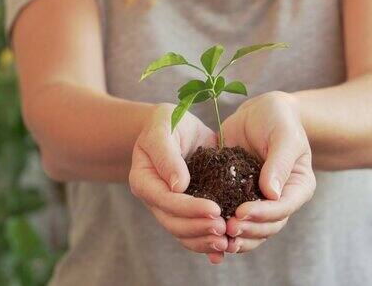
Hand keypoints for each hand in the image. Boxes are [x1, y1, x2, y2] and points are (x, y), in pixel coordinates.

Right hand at [129, 104, 227, 263]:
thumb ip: (167, 155)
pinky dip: (208, 243)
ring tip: (227, 242)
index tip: (214, 209)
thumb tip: (179, 186)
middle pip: (174, 223)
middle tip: (225, 228)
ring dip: (204, 241)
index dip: (189, 208)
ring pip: (183, 234)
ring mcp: (169, 208)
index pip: (165, 200)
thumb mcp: (163, 129)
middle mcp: (154, 199)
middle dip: (199, 228)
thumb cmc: (166, 123)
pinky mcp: (185, 210)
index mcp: (144, 180)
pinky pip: (194, 232)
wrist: (175, 127)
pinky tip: (226, 248)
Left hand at [221, 91, 315, 252]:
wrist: (258, 112)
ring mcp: (258, 201)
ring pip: (250, 229)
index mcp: (296, 187)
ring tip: (218, 237)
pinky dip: (221, 228)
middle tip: (227, 227)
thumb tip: (272, 194)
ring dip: (235, 237)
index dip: (263, 214)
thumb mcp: (284, 135)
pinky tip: (205, 234)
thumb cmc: (278, 119)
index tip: (242, 212)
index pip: (283, 208)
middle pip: (267, 226)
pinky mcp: (236, 197)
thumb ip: (279, 162)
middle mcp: (279, 199)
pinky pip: (231, 217)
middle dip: (248, 230)